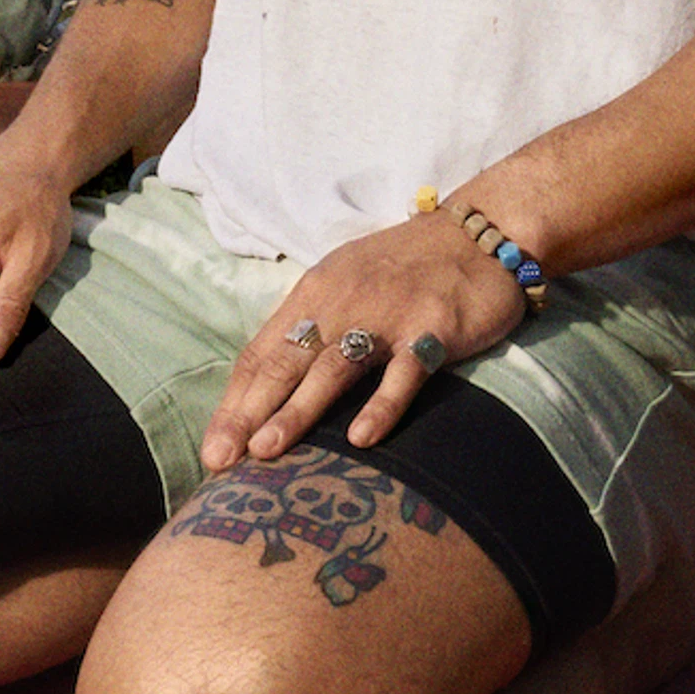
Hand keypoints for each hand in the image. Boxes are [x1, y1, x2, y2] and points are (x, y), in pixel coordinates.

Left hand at [201, 212, 525, 472]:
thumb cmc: (405, 267)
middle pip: (286, 362)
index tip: (215, 447)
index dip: (236, 401)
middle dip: (249, 412)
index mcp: (314, 293)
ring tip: (268, 451)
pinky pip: (403, 372)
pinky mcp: (432, 328)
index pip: (263, 352)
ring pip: (333, 368)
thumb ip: (311, 326)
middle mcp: (342, 302)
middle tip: (221, 459)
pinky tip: (362, 439)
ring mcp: (387, 315)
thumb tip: (270, 385)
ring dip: (297, 411)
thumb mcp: (345, 283)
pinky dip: (381, 405)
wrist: (480, 234)